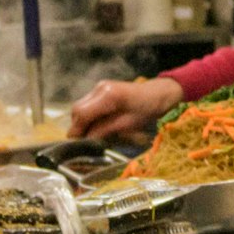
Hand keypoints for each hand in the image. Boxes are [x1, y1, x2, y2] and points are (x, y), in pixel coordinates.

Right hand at [69, 75, 183, 141]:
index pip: (81, 113)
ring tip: (95, 134)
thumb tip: (85, 140)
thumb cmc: (146, 111)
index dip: (77, 130)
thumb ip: (104, 131)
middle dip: (79, 128)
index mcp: (107, 95)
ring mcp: (99, 87)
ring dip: (83, 123)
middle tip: (86, 142)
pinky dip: (89, 117)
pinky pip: (87, 105)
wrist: (157, 95)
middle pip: (77, 110)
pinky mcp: (100, 90)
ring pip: (80, 107)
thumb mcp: (126, 125)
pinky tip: (99, 124)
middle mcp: (99, 88)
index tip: (77, 145)